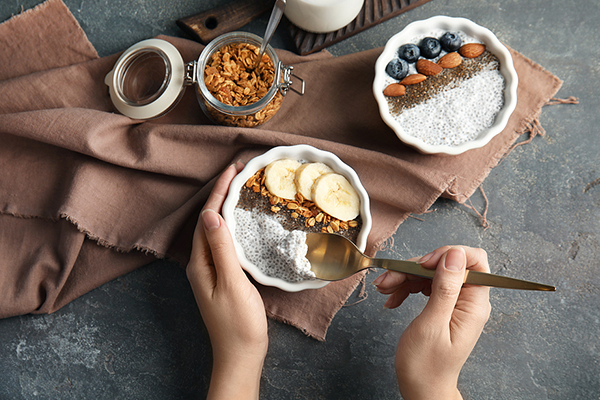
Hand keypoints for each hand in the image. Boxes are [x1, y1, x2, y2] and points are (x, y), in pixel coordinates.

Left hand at [187, 162, 267, 399]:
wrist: (240, 354)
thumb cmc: (238, 323)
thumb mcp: (232, 283)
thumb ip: (222, 249)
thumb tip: (211, 214)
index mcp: (200, 263)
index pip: (207, 219)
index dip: (218, 193)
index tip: (232, 170)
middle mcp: (200, 264)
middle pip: (208, 221)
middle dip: (221, 195)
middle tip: (237, 172)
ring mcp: (210, 271)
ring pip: (216, 230)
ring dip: (226, 208)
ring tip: (239, 189)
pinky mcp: (221, 277)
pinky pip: (223, 242)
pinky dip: (231, 225)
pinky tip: (241, 222)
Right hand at [373, 246, 490, 399]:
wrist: (421, 389)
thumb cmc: (426, 365)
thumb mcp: (432, 324)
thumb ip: (445, 288)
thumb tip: (454, 255)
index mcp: (474, 304)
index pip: (474, 261)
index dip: (448, 255)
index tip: (423, 263)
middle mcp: (468, 301)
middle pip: (446, 264)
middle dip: (416, 267)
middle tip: (391, 278)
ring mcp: (455, 303)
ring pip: (432, 273)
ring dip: (406, 277)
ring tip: (385, 288)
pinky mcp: (442, 306)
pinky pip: (425, 285)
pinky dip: (406, 287)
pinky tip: (392, 297)